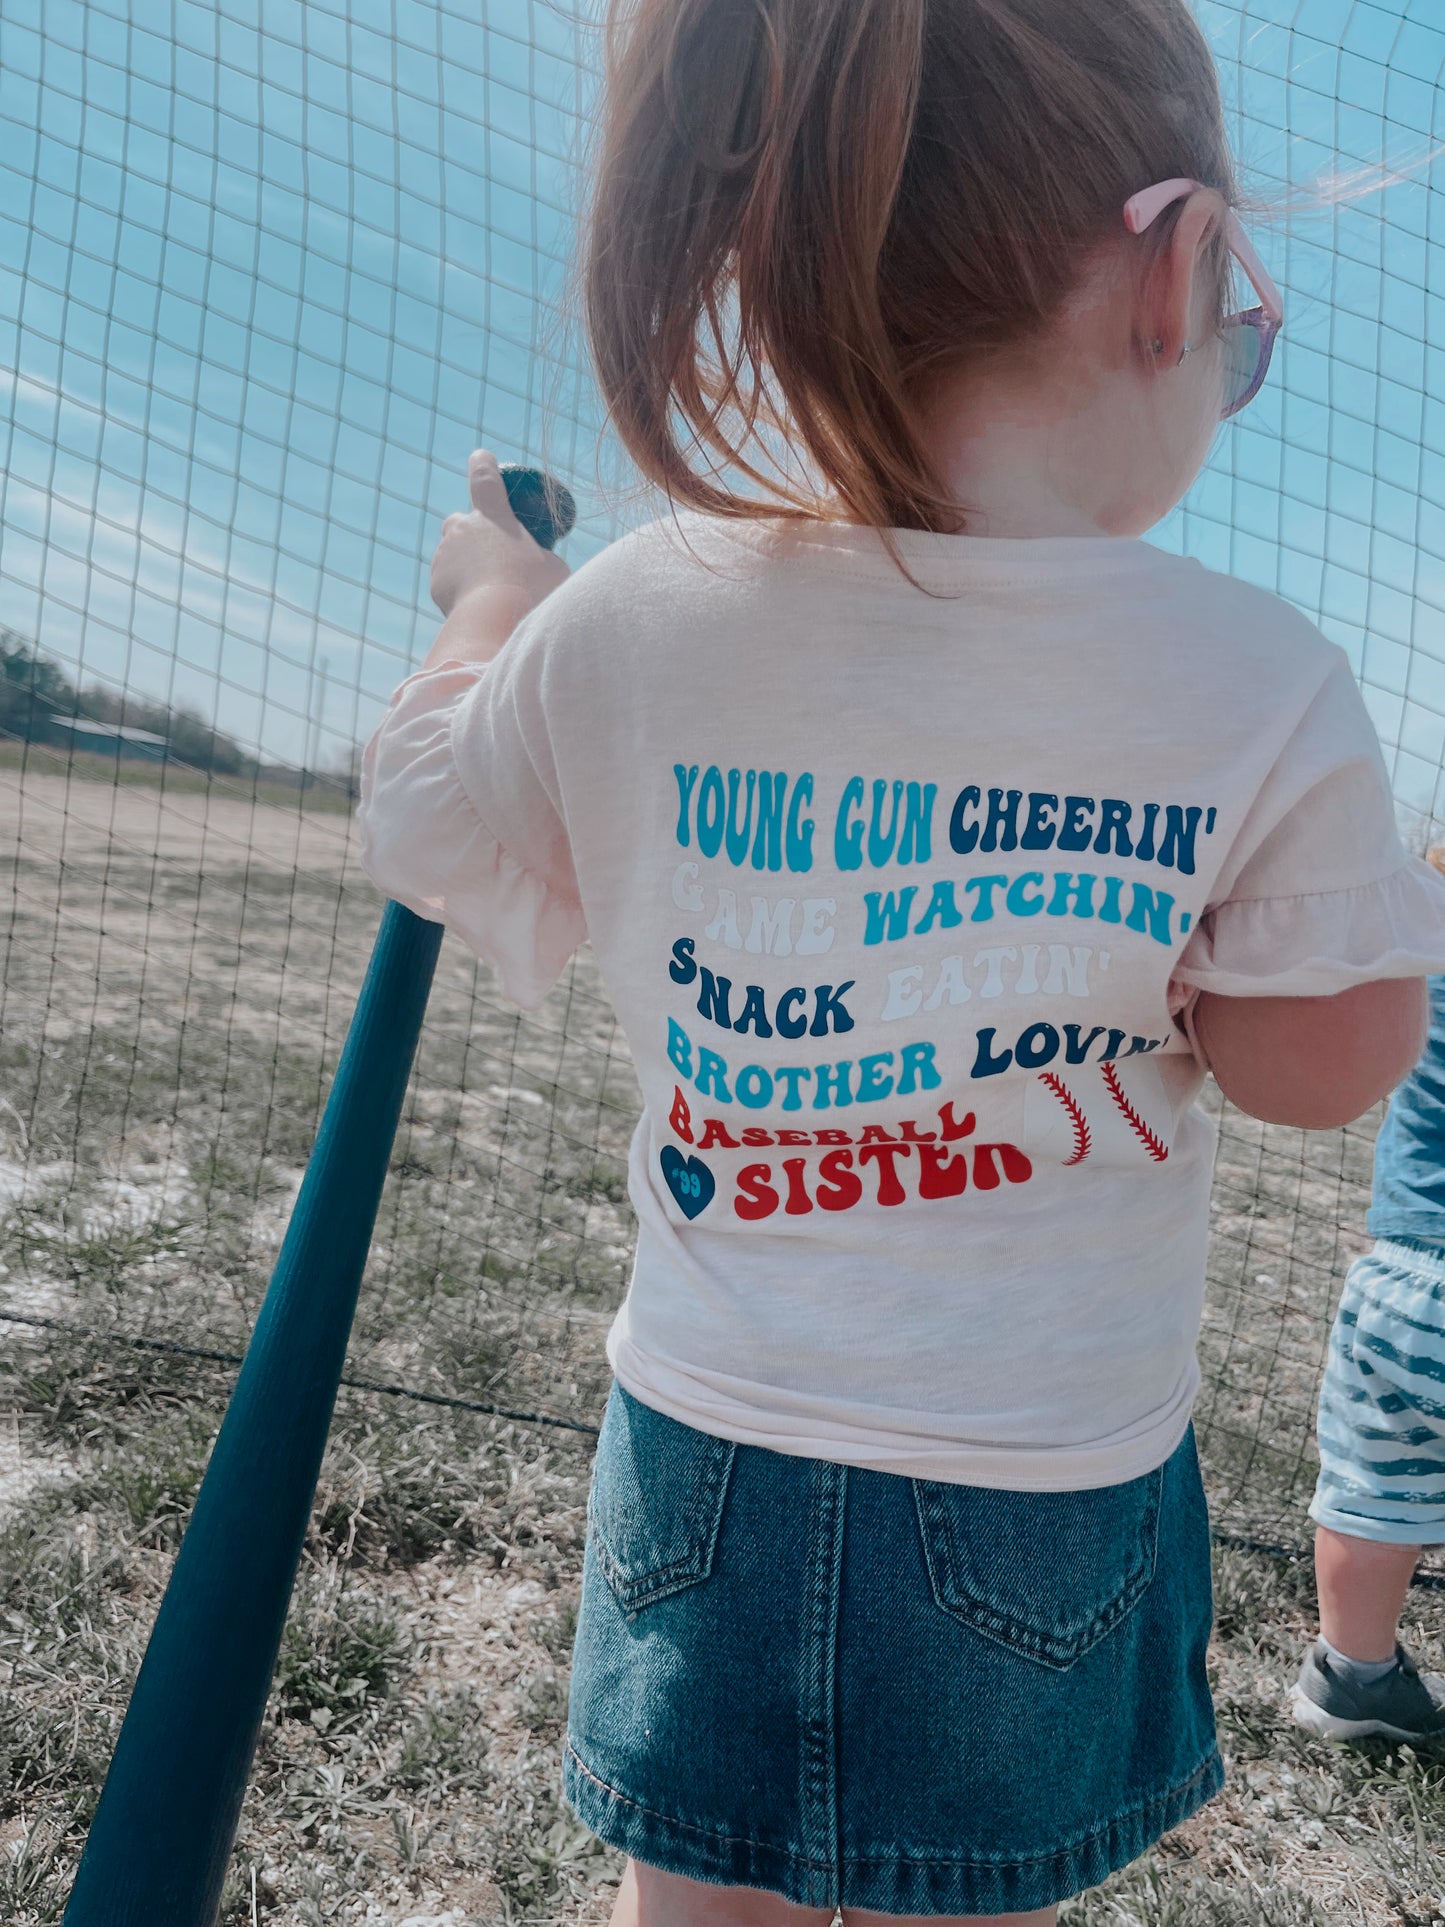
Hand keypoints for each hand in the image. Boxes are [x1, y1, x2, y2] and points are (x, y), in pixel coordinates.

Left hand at [429, 449, 569, 620]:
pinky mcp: (435, 582)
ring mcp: (445, 555)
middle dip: (470, 531)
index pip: (485, 478)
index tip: (481, 457)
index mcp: (494, 517)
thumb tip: (536, 565)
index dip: (484, 465)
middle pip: (459, 520)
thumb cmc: (533, 591)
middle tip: (489, 552)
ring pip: (452, 553)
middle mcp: (463, 529)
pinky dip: (459, 590)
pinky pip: (447, 581)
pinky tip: (478, 607)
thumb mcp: (553, 568)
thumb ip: (540, 557)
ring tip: (489, 590)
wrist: (496, 622)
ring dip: (466, 564)